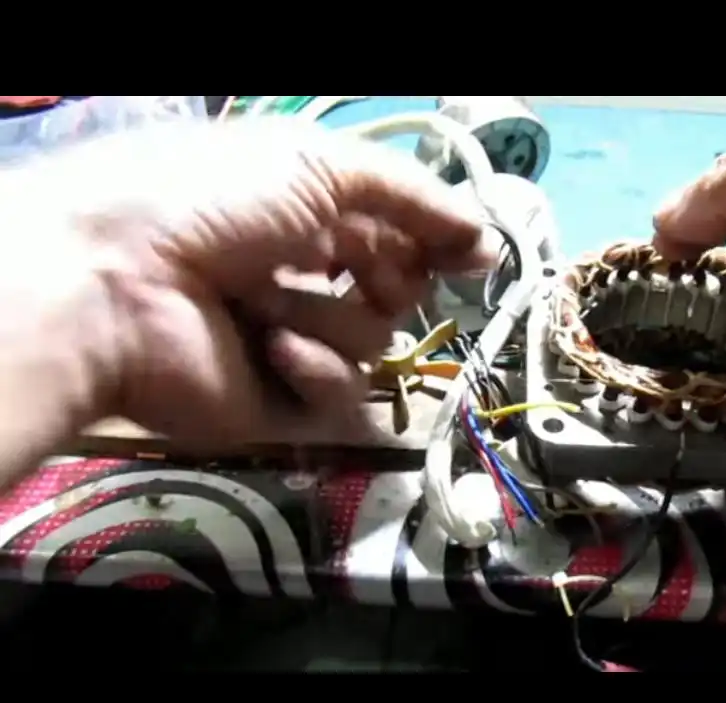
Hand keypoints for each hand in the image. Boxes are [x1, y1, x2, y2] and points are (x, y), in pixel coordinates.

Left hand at [0, 118, 492, 450]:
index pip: (399, 234)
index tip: (468, 254)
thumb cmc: (217, 202)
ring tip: (265, 301)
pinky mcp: (281, 399)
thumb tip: (491, 243)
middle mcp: (305, 274)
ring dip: (328, 316)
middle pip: (396, 291)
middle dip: (382, 278)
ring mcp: (294, 339)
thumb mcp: (321, 166)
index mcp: (308, 213)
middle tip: (349, 269)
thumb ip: (416, 200)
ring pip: (374, 342)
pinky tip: (270, 349)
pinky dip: (312, 367)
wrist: (120, 283)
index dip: (431, 241)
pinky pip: (340, 393)